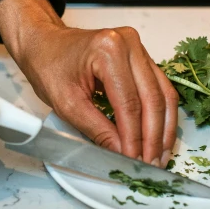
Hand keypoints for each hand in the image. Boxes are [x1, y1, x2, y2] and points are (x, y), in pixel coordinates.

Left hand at [0, 0, 177, 165]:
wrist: (45, 43)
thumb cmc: (49, 65)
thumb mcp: (66, 103)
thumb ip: (97, 129)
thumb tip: (121, 153)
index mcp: (108, 50)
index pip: (129, 103)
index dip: (134, 138)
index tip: (134, 161)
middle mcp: (129, 44)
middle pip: (152, 98)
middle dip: (153, 137)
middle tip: (151, 164)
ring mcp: (139, 48)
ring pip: (163, 93)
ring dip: (164, 128)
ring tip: (160, 156)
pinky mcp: (142, 56)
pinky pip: (160, 88)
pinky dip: (162, 114)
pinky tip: (160, 136)